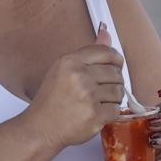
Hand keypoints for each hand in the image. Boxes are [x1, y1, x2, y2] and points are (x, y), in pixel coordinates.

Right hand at [28, 24, 124, 148]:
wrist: (41, 128)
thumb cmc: (51, 100)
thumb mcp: (63, 69)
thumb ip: (88, 52)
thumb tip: (106, 32)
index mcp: (70, 61)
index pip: (107, 52)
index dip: (116, 60)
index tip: (114, 67)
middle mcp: (79, 76)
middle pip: (116, 73)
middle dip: (113, 82)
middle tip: (101, 91)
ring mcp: (88, 96)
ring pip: (119, 92)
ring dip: (113, 99)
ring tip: (98, 102)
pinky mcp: (95, 115)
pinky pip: (117, 110)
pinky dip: (110, 113)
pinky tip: (97, 113)